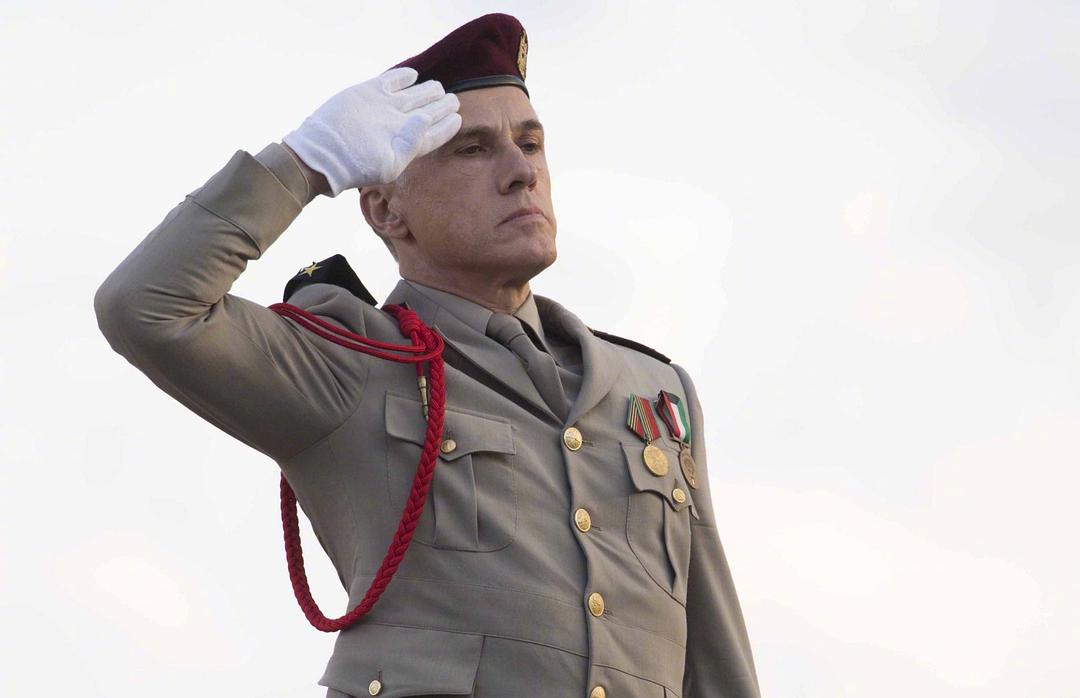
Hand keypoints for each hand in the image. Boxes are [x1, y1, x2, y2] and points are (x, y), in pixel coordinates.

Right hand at [282, 67, 461, 196]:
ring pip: (412, 95)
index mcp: (406, 143)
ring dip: (427, 90)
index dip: (447, 125)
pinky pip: (391, 81)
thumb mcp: (390, 163)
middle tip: (453, 100)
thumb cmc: (355, 166)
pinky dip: (403, 76)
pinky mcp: (368, 92)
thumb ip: (412, 143)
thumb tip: (427, 119)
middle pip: (426, 111)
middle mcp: (397, 123)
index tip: (458, 117)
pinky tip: (413, 75)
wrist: (321, 152)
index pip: (433, 133)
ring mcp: (384, 106)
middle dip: (441, 106)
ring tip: (439, 88)